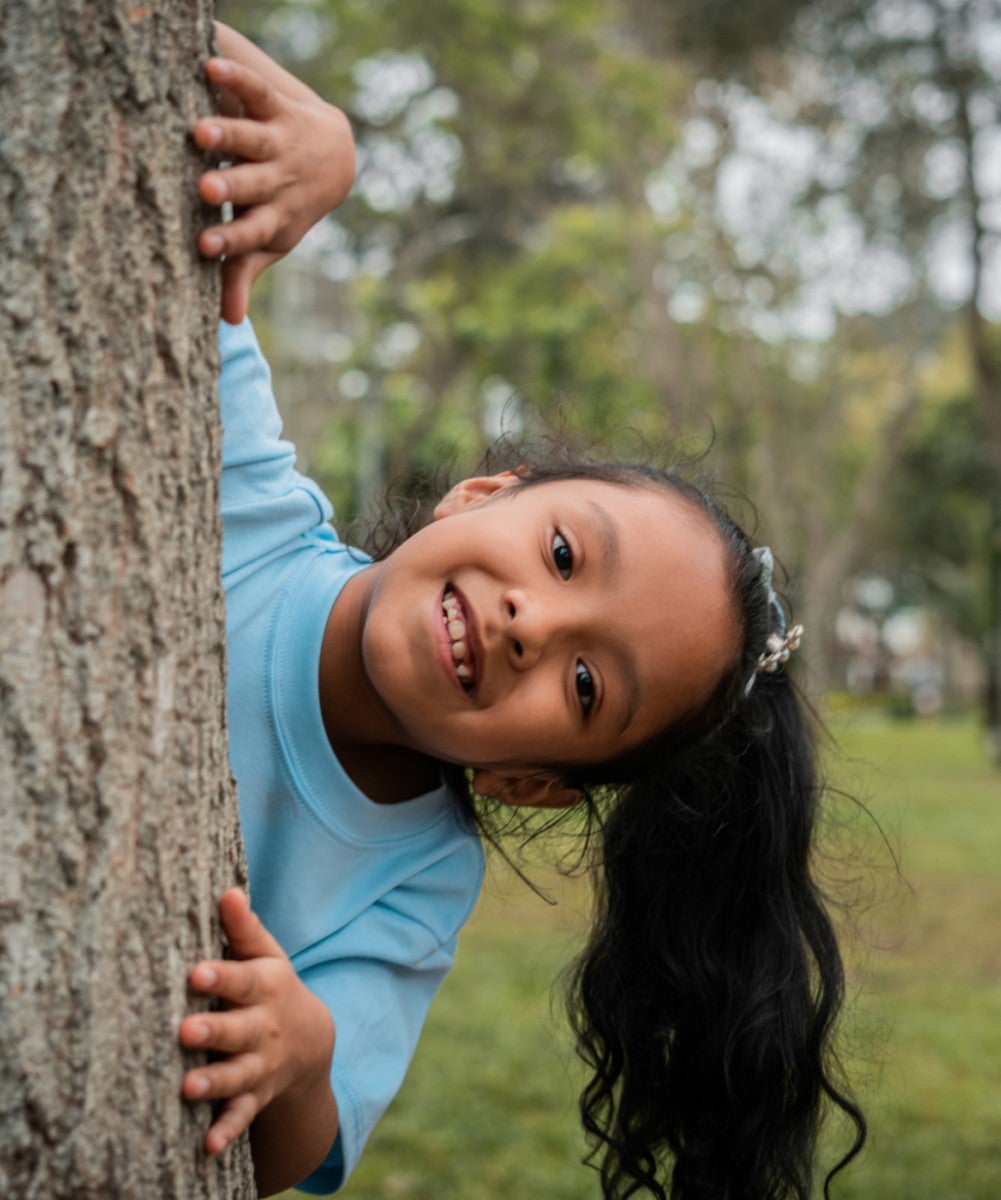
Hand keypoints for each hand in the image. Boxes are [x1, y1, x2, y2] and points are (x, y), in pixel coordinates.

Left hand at [179, 888, 335, 1156]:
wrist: (310, 1040)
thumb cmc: (270, 987)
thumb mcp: (266, 955)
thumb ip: (243, 928)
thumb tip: (226, 891)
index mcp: (265, 986)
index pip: (242, 980)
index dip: (220, 977)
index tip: (194, 974)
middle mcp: (264, 1027)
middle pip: (238, 1030)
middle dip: (214, 1032)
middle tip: (185, 1031)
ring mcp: (262, 1064)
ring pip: (238, 1075)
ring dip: (215, 1082)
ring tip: (189, 1088)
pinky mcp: (256, 1096)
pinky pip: (242, 1115)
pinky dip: (227, 1131)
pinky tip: (207, 1145)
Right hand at [193, 53, 355, 323]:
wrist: (335, 155)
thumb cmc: (288, 205)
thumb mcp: (270, 238)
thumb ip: (244, 271)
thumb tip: (227, 321)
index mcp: (275, 217)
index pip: (252, 232)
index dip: (231, 240)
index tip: (203, 246)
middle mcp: (281, 181)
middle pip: (255, 186)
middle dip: (233, 188)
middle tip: (206, 189)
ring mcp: (282, 143)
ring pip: (254, 139)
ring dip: (230, 137)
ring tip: (200, 132)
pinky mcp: (279, 107)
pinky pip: (258, 91)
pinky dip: (238, 79)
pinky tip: (211, 67)